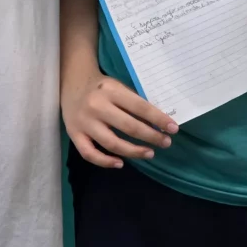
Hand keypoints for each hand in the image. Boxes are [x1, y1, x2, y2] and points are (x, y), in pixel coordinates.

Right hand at [62, 70, 178, 168]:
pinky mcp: (74, 135)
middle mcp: (97, 106)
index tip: (173, 129)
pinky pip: (89, 154)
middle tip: (165, 143)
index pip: (140, 107)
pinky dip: (105, 162)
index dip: (158, 119)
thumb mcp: (118, 86)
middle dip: (151, 137)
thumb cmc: (101, 86)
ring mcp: (84, 122)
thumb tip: (158, 121)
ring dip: (133, 151)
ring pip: (111, 143)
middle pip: (128, 127)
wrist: (72, 82)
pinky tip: (120, 164)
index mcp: (111, 91)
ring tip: (149, 153)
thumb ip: (133, 101)